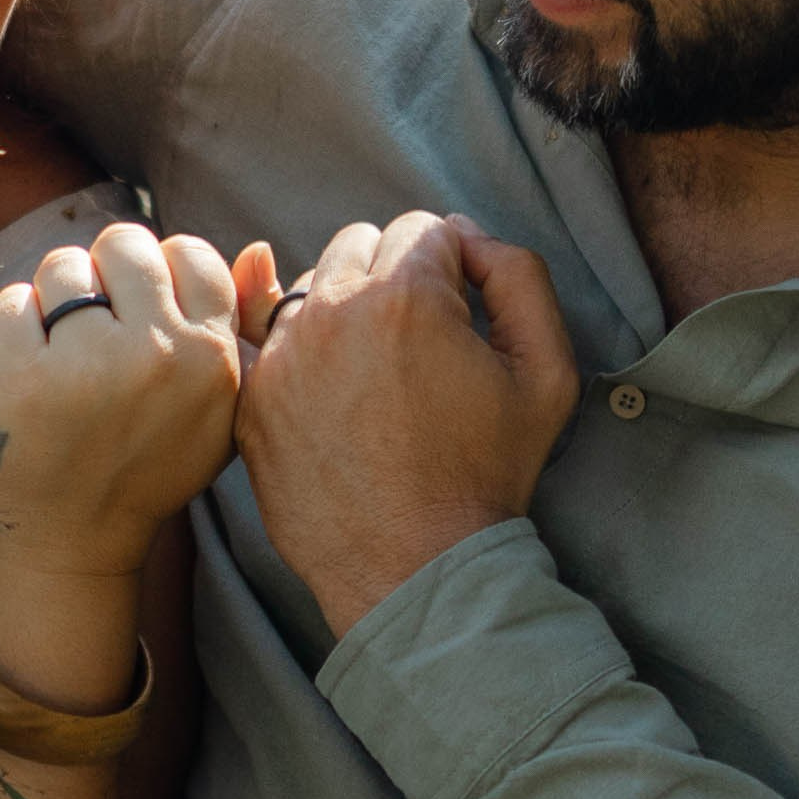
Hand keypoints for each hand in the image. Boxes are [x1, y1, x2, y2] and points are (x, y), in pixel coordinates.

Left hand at [0, 221, 244, 583]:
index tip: (143, 314)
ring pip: (65, 265)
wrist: (72, 540)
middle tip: (98, 329)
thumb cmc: (147, 466)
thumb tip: (257, 247)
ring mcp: (87, 364)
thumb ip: (243, 328)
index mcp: (212, 359)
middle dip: (106, 275)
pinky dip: (14, 327)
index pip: (191, 253)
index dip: (161, 274)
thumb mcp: (218, 410)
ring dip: (56, 299)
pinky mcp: (22, 375)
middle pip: (125, 244)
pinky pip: (12, 302)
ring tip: (63, 352)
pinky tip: (29, 368)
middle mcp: (157, 355)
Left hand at [234, 210, 579, 634]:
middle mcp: (334, 312)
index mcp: (408, 297)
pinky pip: (264, 338)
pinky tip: (323, 378)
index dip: (453, 267)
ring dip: (344, 308)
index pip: (426, 230)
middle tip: (419, 341)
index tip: (460, 314)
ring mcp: (284, 356)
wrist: (415, 569)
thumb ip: (520, 277)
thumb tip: (471, 238)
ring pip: (312, 286)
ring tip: (376, 370)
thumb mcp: (547, 372)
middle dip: (394, 277)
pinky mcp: (251, 399)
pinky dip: (293, 346)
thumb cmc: (485, 476)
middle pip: (362, 244)